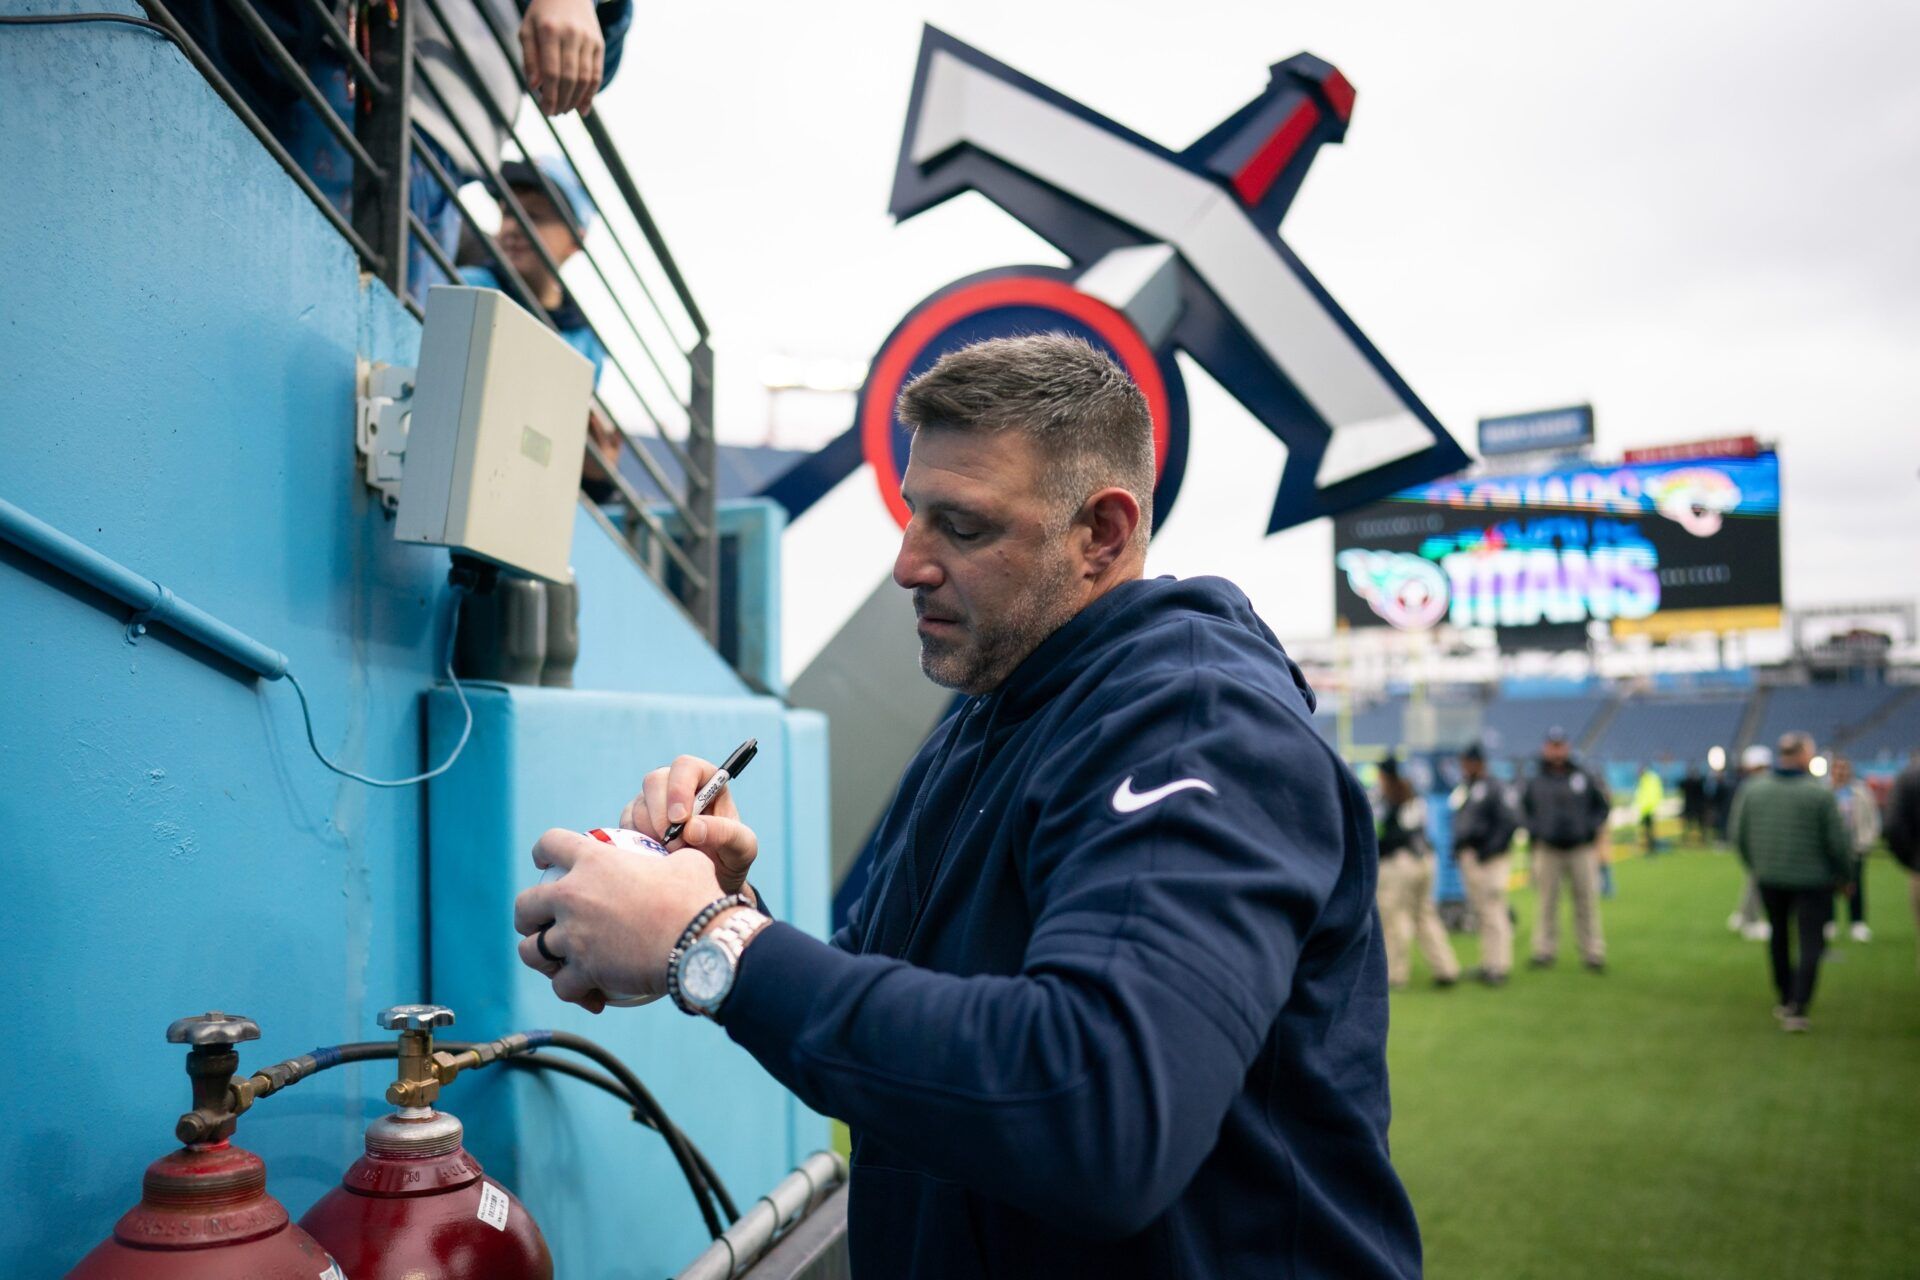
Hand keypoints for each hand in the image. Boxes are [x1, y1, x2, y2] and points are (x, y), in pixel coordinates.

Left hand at [513, 828, 726, 1010]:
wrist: (700, 942)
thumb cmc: (696, 898)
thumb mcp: (687, 863)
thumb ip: (669, 861)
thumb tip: (678, 863)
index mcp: (594, 862)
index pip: (550, 844)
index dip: (543, 853)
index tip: (543, 864)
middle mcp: (574, 897)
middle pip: (525, 905)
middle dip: (527, 917)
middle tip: (542, 924)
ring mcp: (574, 936)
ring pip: (531, 951)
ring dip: (542, 959)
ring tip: (558, 965)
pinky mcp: (584, 970)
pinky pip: (563, 987)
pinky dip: (574, 992)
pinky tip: (590, 995)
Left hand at [520, 0, 604, 116]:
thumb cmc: (542, 15)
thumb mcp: (527, 30)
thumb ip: (529, 58)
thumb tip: (534, 87)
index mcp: (549, 31)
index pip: (551, 71)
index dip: (549, 95)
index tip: (545, 110)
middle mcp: (571, 34)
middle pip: (569, 77)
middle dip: (562, 101)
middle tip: (554, 114)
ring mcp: (587, 39)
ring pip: (585, 78)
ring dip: (576, 100)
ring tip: (565, 111)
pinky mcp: (598, 44)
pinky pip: (596, 74)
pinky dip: (591, 93)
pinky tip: (583, 108)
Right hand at [620, 755, 758, 895]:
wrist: (706, 883)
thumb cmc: (729, 860)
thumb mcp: (742, 849)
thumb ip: (726, 834)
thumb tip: (692, 828)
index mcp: (707, 782)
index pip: (686, 766)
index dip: (680, 787)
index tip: (681, 819)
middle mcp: (677, 787)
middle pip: (655, 780)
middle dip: (661, 814)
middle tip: (674, 844)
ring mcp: (653, 803)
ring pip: (638, 805)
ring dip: (652, 833)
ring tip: (674, 854)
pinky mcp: (634, 822)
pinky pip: (626, 825)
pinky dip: (638, 842)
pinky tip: (658, 855)